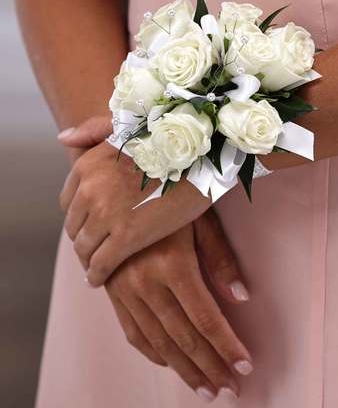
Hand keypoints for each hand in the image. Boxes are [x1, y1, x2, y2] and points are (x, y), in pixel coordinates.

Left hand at [59, 131, 210, 286]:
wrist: (204, 158)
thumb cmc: (172, 142)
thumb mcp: (128, 127)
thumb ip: (93, 130)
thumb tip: (63, 139)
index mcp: (87, 164)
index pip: (68, 202)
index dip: (80, 217)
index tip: (91, 226)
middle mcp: (90, 188)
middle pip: (74, 226)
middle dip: (83, 239)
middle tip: (95, 250)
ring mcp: (106, 213)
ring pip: (84, 247)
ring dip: (88, 259)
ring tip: (97, 267)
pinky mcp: (126, 236)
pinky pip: (100, 264)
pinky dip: (97, 275)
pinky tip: (100, 280)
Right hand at [105, 212, 251, 401]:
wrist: (118, 186)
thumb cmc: (169, 198)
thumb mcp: (200, 219)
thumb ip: (221, 258)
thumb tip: (243, 297)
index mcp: (172, 264)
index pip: (206, 319)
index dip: (226, 347)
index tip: (245, 368)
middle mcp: (145, 282)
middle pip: (184, 338)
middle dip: (210, 367)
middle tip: (230, 390)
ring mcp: (125, 289)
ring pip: (158, 342)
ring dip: (184, 370)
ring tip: (206, 389)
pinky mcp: (114, 291)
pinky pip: (132, 332)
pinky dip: (152, 353)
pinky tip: (170, 364)